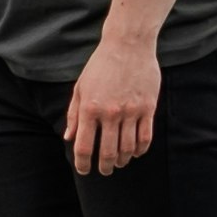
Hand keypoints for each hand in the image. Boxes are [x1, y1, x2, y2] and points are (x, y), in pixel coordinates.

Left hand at [67, 36, 161, 175]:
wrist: (127, 45)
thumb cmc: (100, 66)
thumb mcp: (80, 88)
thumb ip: (74, 115)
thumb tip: (68, 138)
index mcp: (90, 108)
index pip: (85, 146)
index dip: (83, 163)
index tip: (84, 170)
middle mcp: (110, 113)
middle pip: (108, 152)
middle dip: (105, 167)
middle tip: (104, 171)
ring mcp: (131, 111)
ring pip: (128, 148)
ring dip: (123, 160)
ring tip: (119, 163)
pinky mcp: (148, 108)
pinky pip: (145, 137)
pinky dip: (140, 150)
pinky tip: (135, 152)